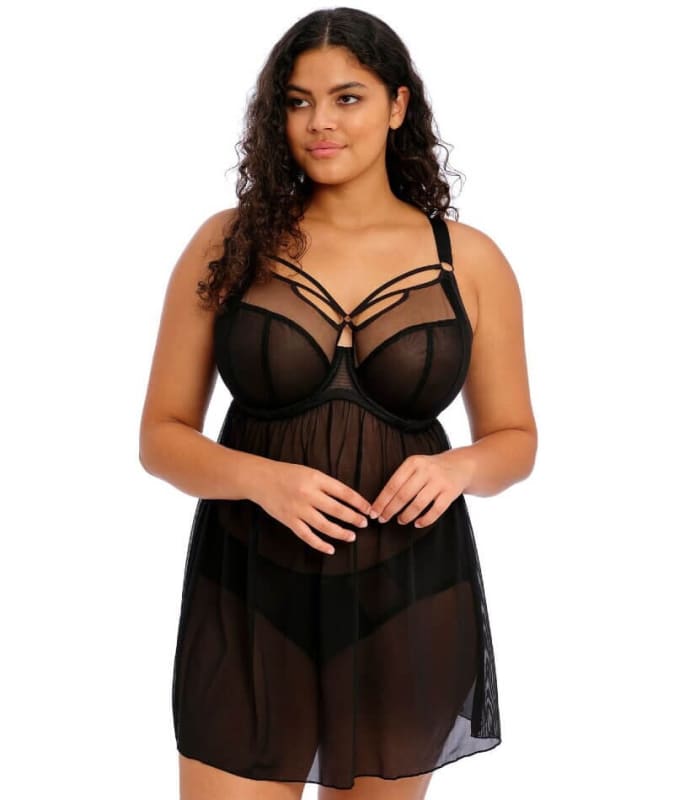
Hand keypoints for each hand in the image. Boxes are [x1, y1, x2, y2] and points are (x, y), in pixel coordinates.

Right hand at [250, 461, 370, 554]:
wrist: (261, 479)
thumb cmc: (288, 474)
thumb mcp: (310, 472)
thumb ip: (327, 485)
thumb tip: (348, 499)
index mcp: (316, 479)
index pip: (344, 492)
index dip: (359, 502)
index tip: (368, 509)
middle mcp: (308, 494)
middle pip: (337, 510)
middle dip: (353, 518)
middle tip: (364, 524)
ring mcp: (298, 509)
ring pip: (324, 525)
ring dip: (340, 533)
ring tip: (351, 537)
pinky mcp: (289, 520)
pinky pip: (307, 536)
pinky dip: (319, 544)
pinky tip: (330, 549)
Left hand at [368, 453, 469, 527]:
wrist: (460, 465)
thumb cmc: (430, 469)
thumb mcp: (415, 466)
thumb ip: (400, 479)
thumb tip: (381, 503)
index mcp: (413, 463)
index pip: (393, 485)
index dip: (382, 501)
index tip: (374, 512)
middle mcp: (426, 470)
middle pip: (403, 495)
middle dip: (390, 510)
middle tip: (382, 519)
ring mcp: (439, 481)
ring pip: (418, 504)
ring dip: (406, 516)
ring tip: (400, 521)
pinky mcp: (451, 492)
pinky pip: (436, 511)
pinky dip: (425, 520)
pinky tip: (417, 524)